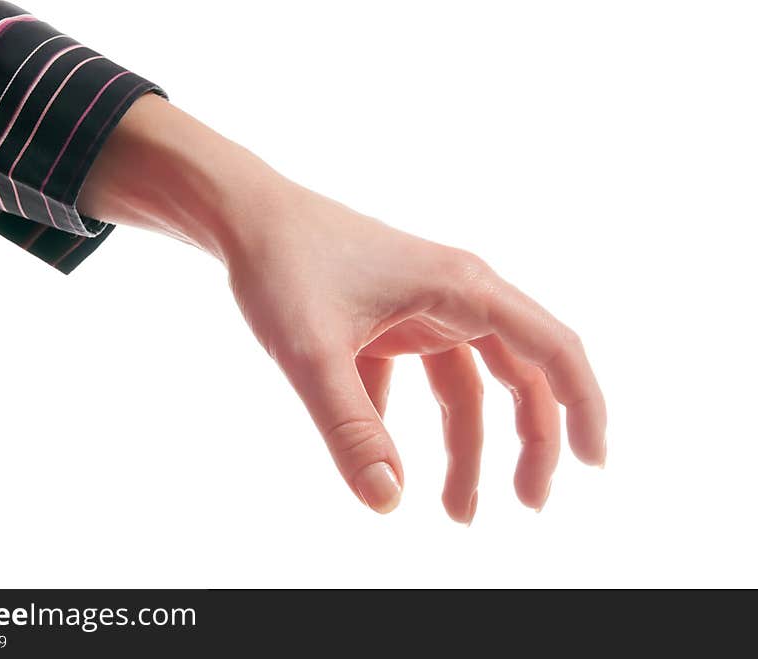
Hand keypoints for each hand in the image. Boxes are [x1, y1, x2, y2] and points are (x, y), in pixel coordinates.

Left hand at [79, 94, 606, 522]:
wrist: (245, 219)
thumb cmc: (283, 267)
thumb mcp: (314, 353)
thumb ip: (350, 428)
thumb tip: (387, 501)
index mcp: (462, 289)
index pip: (551, 349)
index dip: (584, 406)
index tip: (595, 463)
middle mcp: (456, 295)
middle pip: (519, 375)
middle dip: (529, 442)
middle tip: (527, 505)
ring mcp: (426, 308)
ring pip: (469, 386)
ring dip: (470, 446)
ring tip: (459, 511)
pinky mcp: (395, 320)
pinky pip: (423, 379)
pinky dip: (416, 423)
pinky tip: (387, 458)